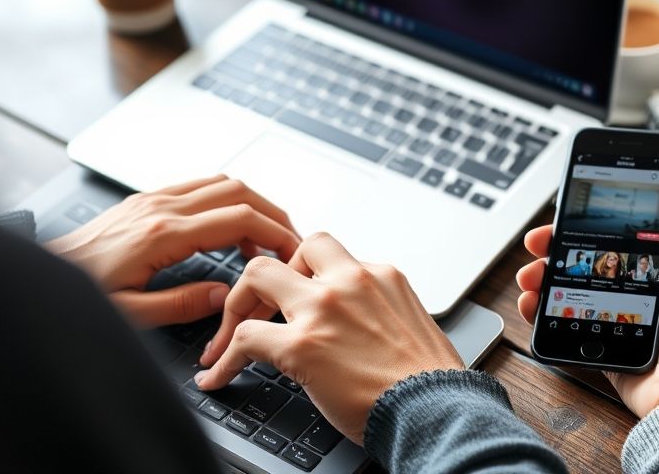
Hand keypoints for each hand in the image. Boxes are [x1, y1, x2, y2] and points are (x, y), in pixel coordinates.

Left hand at [45, 175, 300, 326]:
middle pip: (238, 191)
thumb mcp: (132, 313)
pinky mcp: (147, 199)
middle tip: (291, 240)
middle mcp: (162, 208)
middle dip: (274, 213)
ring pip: (221, 183)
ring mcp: (155, 198)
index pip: (239, 219)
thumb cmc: (83, 292)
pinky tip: (229, 227)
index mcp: (164, 235)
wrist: (46, 271)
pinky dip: (227, 201)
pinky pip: (200, 186)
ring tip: (265, 236)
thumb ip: (182, 304)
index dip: (275, 233)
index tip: (293, 251)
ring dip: (253, 204)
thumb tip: (225, 296)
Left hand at [194, 232, 463, 443]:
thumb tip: (357, 323)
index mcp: (381, 275)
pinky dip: (224, 358)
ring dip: (238, 304)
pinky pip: (244, 338)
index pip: (328, 253)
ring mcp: (324, 308)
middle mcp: (352, 280)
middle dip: (270, 275)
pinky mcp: (302, 344)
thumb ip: (379, 309)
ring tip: (228, 335)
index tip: (292, 290)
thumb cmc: (430, 381)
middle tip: (258, 308)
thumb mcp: (409, 324)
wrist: (439, 410)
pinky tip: (220, 376)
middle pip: (291, 247)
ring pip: (257, 273)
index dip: (303, 269)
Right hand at [516, 171, 658, 417]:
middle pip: (591, 255)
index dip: (595, 217)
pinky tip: (533, 302)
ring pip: (573, 287)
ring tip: (531, 275)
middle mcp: (647, 285)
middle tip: (540, 242)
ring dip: (545, 276)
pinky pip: (568, 322)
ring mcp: (623, 314)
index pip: (625, 229)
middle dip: (560, 245)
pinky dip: (544, 312)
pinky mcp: (607, 341)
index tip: (569, 209)